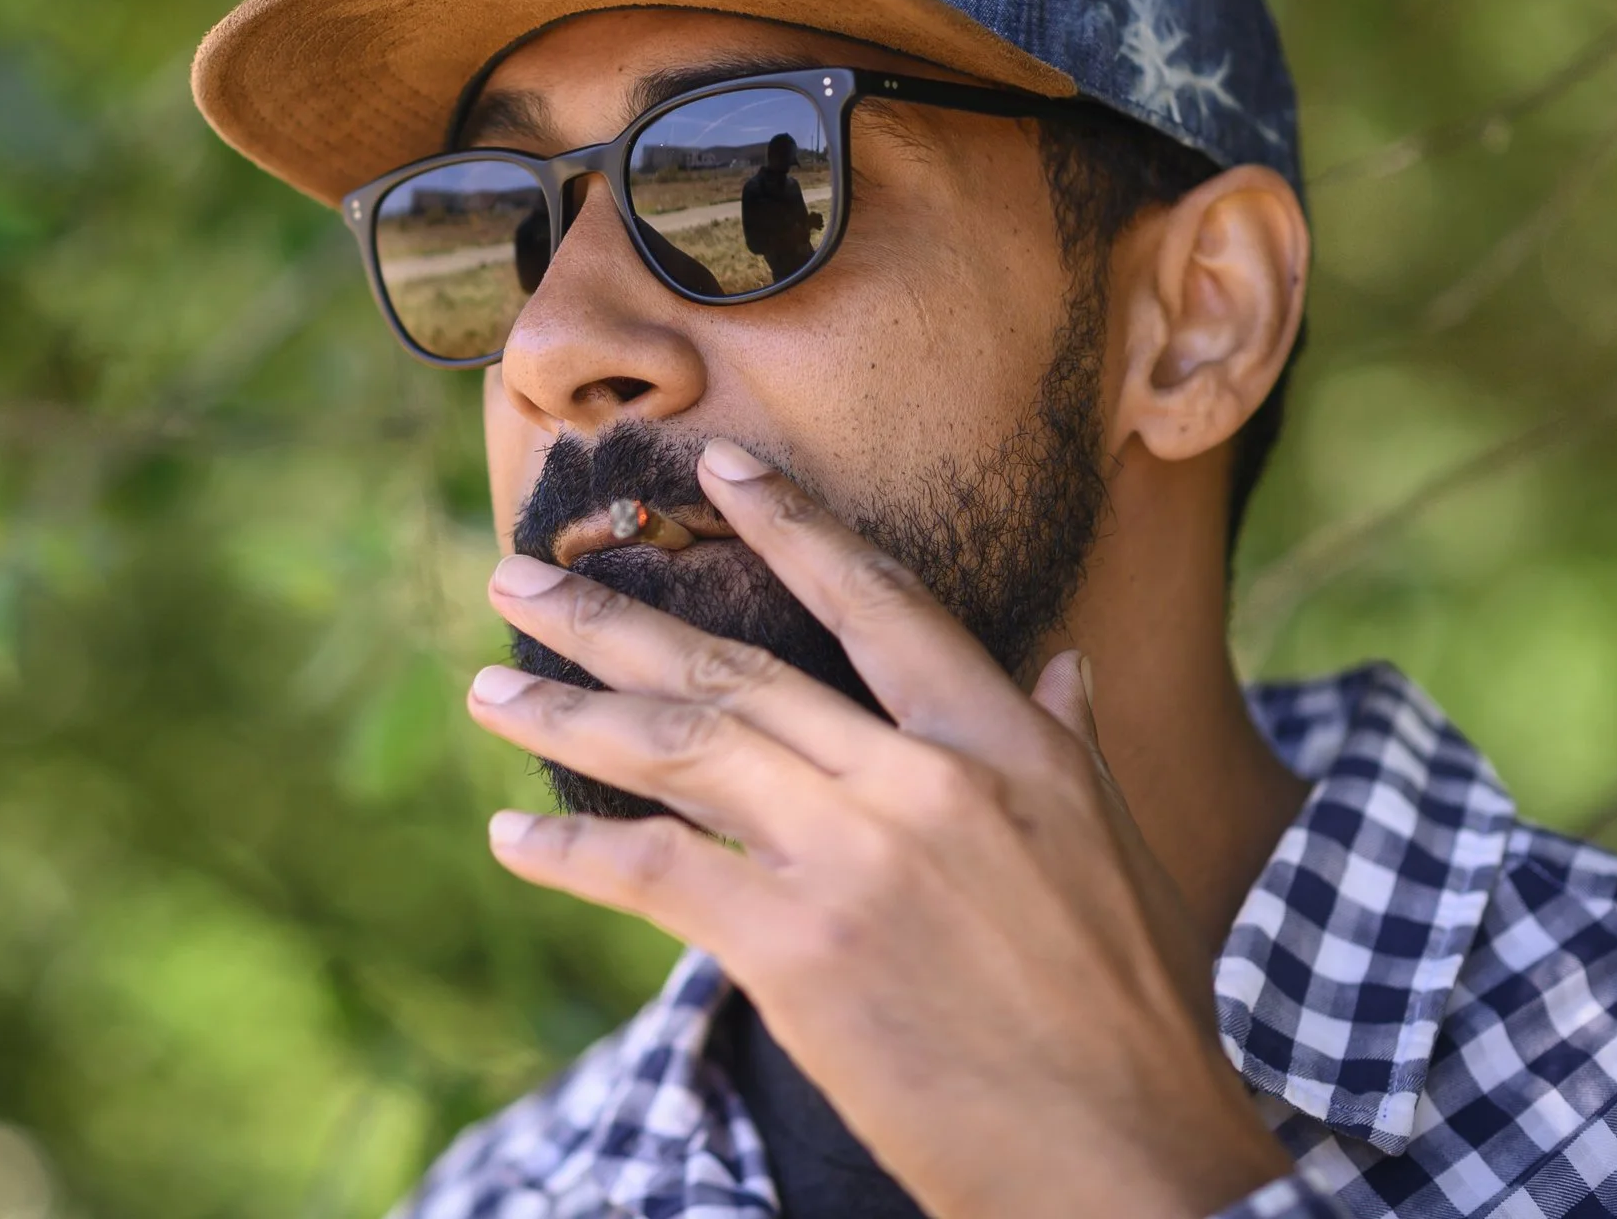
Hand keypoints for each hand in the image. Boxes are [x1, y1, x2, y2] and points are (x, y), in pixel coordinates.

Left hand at [466, 439, 1291, 1218]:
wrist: (1127, 1156)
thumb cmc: (1128, 1008)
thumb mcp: (1114, 845)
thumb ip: (1067, 739)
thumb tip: (1065, 661)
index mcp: (1004, 739)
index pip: (878, 600)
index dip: (792, 525)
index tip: (720, 466)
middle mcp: (923, 778)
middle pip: (738, 667)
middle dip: (612, 620)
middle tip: (516, 582)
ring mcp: (855, 858)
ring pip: (684, 749)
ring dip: (570, 713)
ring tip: (488, 689)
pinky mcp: (801, 951)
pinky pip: (659, 872)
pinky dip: (575, 852)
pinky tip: (513, 837)